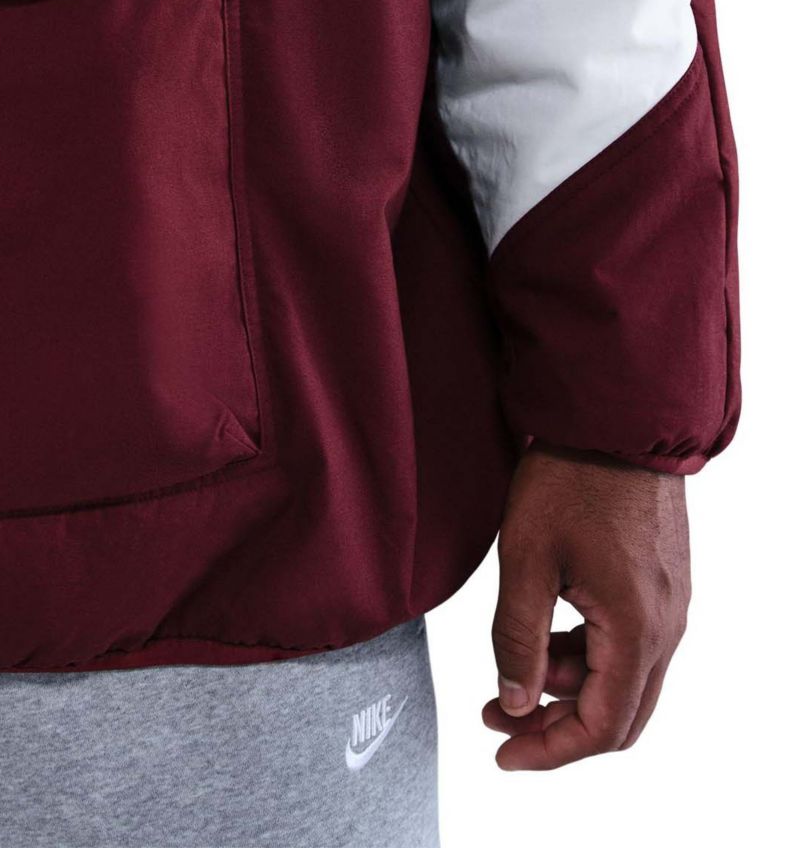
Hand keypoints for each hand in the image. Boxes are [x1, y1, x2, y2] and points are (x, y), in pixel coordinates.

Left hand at [484, 444, 689, 769]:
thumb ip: (518, 638)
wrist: (614, 415)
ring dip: (569, 687)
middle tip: (498, 718)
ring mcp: (670, 605)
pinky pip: (629, 643)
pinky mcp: (661, 583)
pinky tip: (543, 632)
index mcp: (635, 630)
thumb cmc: (569, 478)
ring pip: (623, 679)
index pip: (601, 728)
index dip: (549, 752)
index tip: (502, 754)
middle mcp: (666, 628)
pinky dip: (586, 655)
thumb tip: (514, 705)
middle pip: (620, 715)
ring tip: (509, 671)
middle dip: (556, 726)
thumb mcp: (526, 558)